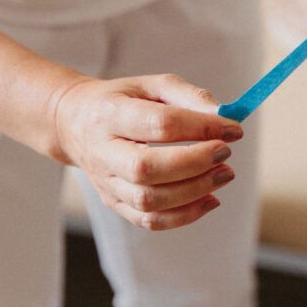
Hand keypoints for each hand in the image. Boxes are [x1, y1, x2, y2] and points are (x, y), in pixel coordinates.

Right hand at [51, 73, 243, 230]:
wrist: (74, 123)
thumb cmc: (123, 100)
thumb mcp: (152, 85)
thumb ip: (189, 96)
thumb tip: (224, 116)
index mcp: (110, 113)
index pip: (159, 124)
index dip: (201, 128)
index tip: (232, 129)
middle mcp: (102, 151)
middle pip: (147, 168)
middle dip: (194, 163)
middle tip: (225, 153)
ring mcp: (105, 181)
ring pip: (148, 201)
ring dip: (194, 191)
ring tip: (224, 174)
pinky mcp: (112, 202)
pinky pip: (148, 221)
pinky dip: (184, 216)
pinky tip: (210, 199)